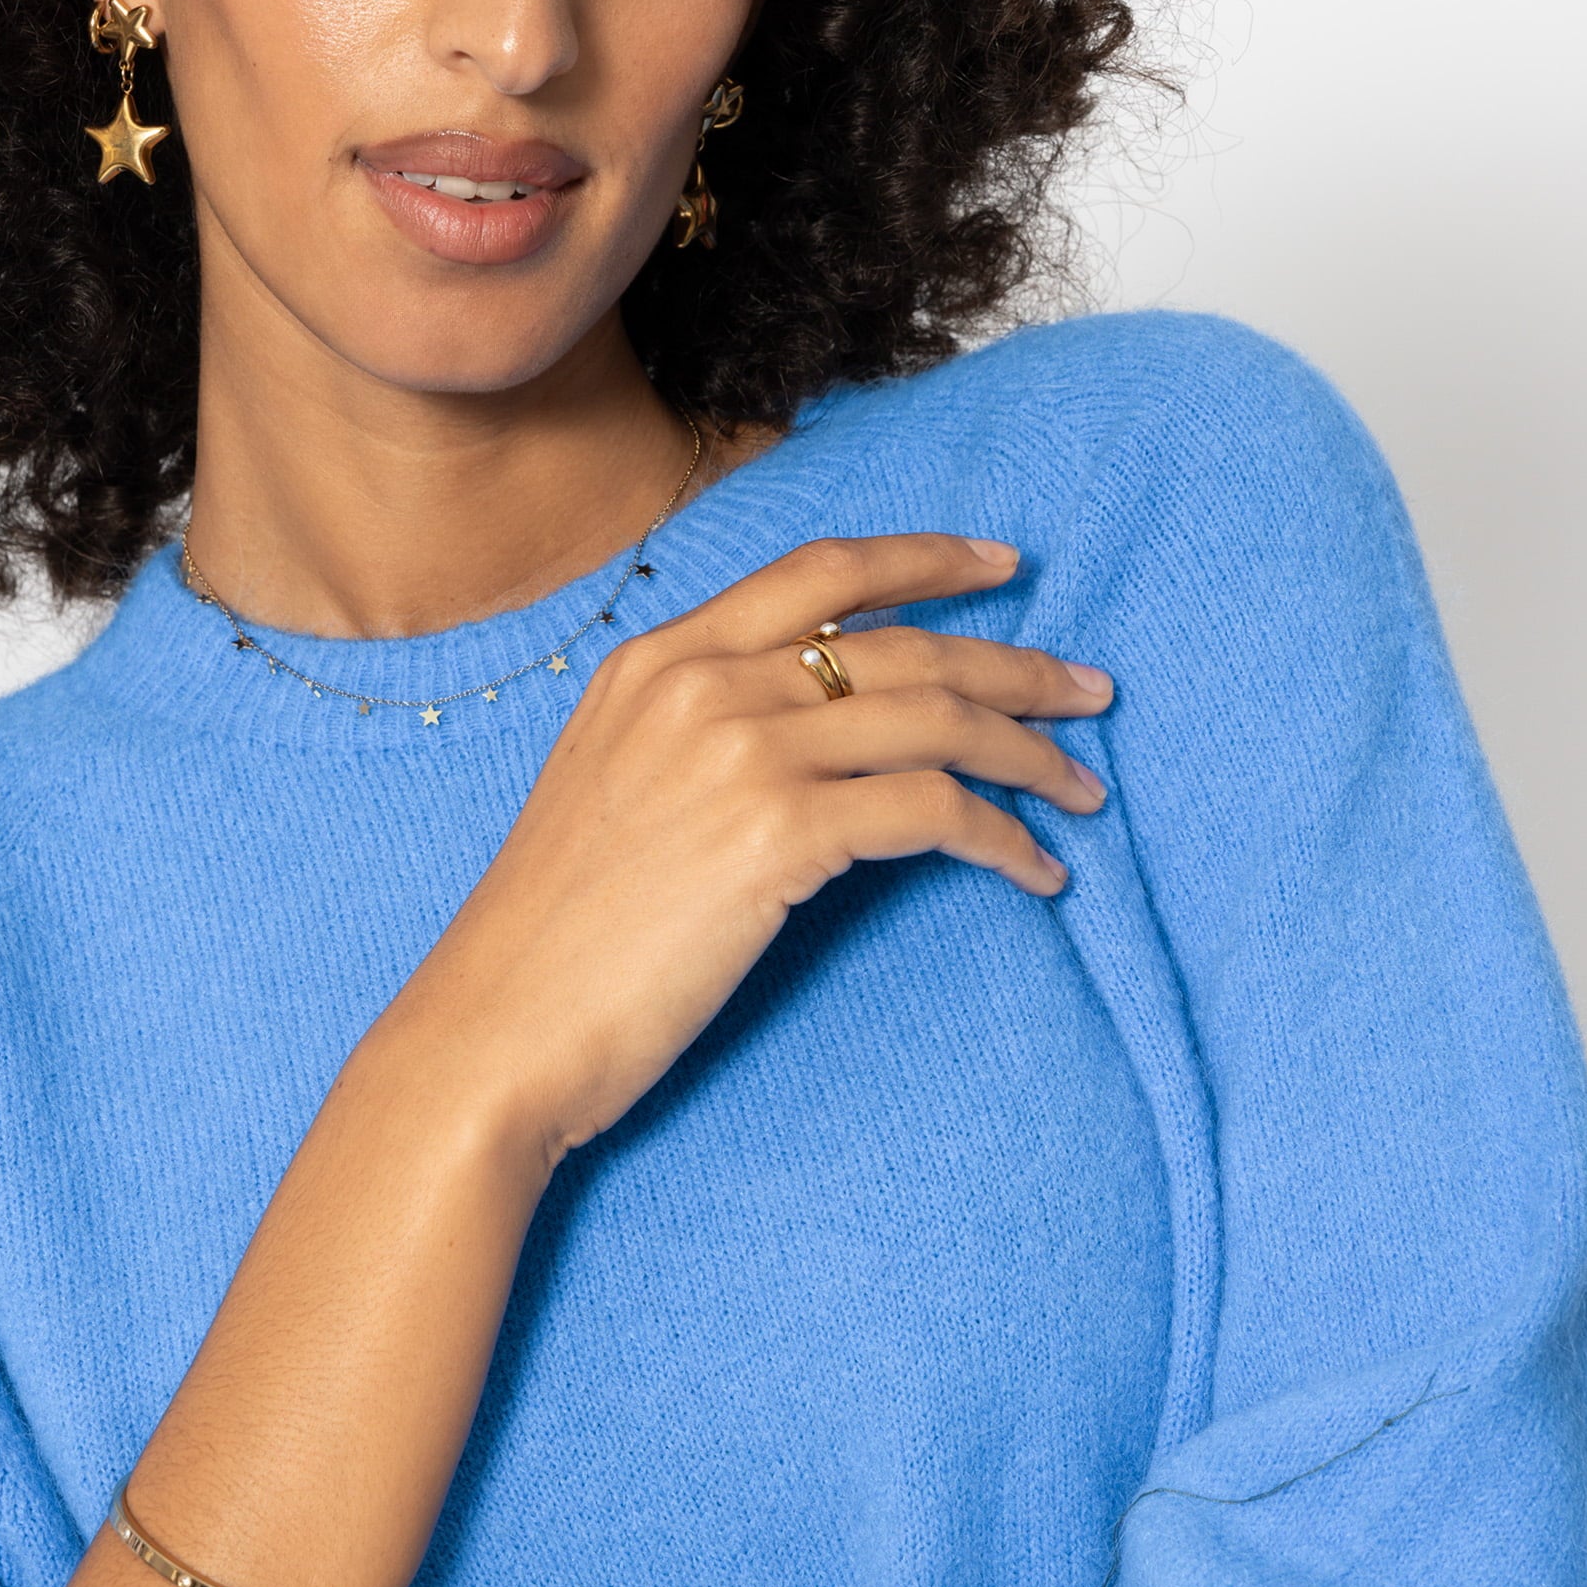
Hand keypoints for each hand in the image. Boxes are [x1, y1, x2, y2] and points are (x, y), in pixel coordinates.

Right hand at [382, 533, 1112, 1164]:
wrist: (495, 1028)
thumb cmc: (555, 934)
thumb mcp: (612, 783)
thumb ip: (698, 727)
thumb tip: (812, 726)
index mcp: (656, 657)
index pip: (820, 571)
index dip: (926, 558)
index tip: (1005, 564)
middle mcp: (700, 682)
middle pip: (902, 642)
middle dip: (1016, 661)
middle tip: (1091, 691)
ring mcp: (739, 752)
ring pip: (934, 716)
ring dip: (1028, 752)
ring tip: (1082, 788)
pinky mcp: (776, 834)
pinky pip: (934, 812)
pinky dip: (1003, 838)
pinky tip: (1037, 873)